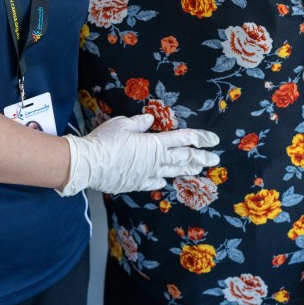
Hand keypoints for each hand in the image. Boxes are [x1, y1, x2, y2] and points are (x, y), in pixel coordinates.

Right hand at [58, 114, 219, 196]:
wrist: (89, 164)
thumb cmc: (105, 140)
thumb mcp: (122, 123)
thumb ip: (138, 123)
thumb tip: (150, 120)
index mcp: (155, 143)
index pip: (183, 139)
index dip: (200, 138)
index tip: (214, 139)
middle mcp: (156, 160)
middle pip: (184, 158)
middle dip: (201, 157)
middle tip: (215, 158)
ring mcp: (148, 174)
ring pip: (173, 172)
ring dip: (187, 170)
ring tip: (199, 170)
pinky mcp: (137, 184)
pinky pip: (155, 182)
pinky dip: (163, 180)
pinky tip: (165, 181)